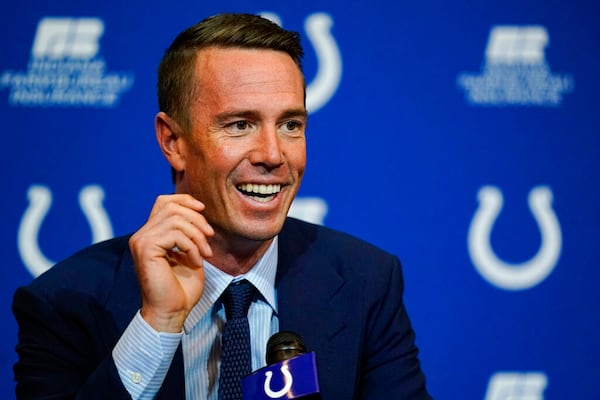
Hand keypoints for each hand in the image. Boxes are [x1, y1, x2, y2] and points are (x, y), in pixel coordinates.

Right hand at [129, 194, 213, 332]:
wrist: (172, 311)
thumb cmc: (182, 287)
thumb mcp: (189, 252)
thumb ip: (189, 232)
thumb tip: (198, 210)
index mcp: (151, 234)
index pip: (164, 202)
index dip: (185, 200)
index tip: (203, 210)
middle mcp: (142, 235)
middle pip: (172, 207)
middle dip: (197, 220)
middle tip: (209, 240)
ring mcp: (141, 240)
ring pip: (176, 219)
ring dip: (197, 236)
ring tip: (204, 254)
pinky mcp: (145, 248)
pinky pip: (175, 234)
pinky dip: (192, 247)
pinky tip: (196, 262)